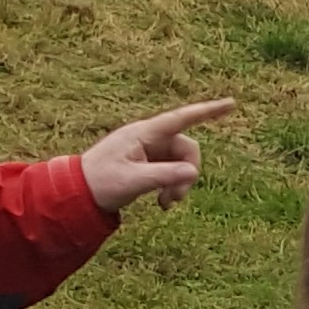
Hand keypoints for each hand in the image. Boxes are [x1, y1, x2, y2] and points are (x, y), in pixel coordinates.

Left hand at [79, 99, 239, 215]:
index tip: (232, 104)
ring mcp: (149, 151)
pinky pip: (172, 172)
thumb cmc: (100, 183)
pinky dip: (172, 188)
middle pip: (186, 148)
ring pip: (181, 163)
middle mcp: (148, 139)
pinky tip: (162, 204)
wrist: (76, 193)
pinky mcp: (148, 164)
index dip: (207, 111)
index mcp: (143, 134)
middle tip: (175, 198)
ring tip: (166, 204)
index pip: (180, 119)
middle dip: (188, 173)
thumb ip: (164, 176)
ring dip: (179, 184)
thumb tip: (193, 172)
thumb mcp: (133, 181)